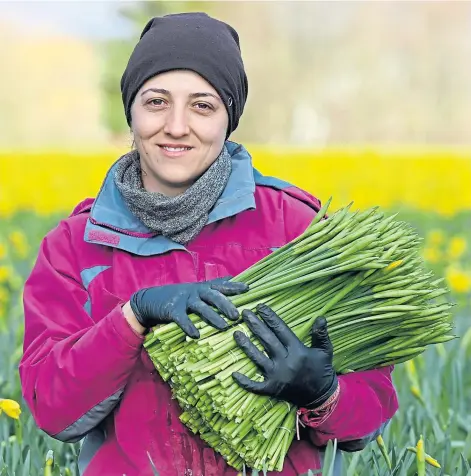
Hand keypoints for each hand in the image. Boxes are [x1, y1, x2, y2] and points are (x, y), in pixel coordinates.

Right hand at [129, 277, 248, 337]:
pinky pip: (182, 318)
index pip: (221, 286)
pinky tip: (196, 335)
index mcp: (203, 287)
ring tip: (223, 326)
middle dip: (226, 305)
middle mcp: (195, 292)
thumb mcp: (196, 288)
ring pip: (201, 307)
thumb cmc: (180, 296)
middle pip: (213, 296)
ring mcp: (184, 300)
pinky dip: (189, 326)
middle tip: (237, 315)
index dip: (234, 287)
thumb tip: (232, 278)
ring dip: (213, 317)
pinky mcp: (172, 310)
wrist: (152, 299)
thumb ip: (213, 285)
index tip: (247, 288)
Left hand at [232, 303, 337, 407]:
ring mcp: (277, 376)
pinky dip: (245, 381)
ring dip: (246, 346)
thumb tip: (321, 317)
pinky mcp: (272, 389)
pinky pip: (256, 385)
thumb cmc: (322, 370)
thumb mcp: (325, 351)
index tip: (260, 307)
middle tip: (244, 313)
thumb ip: (321, 334)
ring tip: (236, 333)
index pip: (280, 330)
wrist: (321, 397)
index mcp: (297, 350)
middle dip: (255, 325)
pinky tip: (234, 373)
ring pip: (257, 358)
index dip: (270, 317)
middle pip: (267, 340)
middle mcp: (285, 362)